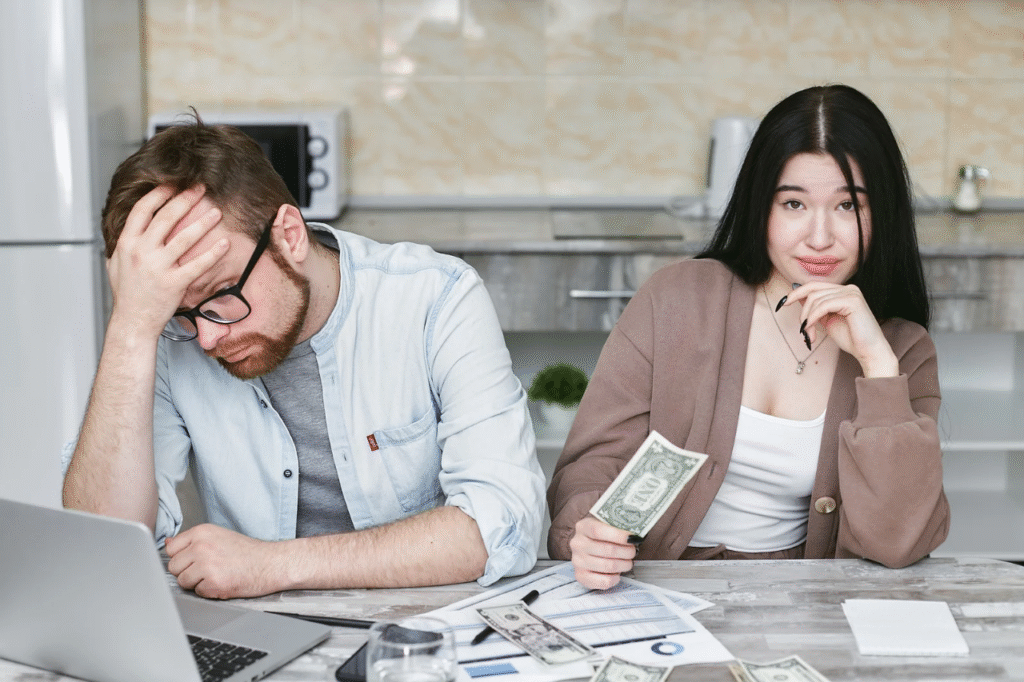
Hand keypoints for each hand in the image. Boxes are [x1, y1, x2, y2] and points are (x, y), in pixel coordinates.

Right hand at [106, 185, 227, 340]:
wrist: (132, 322)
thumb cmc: (126, 294)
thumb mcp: (116, 263)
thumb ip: (123, 243)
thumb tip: (129, 226)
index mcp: (127, 244)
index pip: (142, 210)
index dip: (159, 194)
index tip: (172, 184)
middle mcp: (142, 252)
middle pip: (166, 217)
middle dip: (185, 199)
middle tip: (200, 188)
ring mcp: (158, 267)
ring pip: (184, 238)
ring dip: (203, 222)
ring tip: (216, 212)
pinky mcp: (174, 283)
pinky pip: (198, 265)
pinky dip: (213, 253)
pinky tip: (225, 243)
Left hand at [165, 524, 283, 598]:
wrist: (270, 563)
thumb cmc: (247, 551)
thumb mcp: (218, 536)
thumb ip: (192, 541)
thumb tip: (168, 543)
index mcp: (202, 532)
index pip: (171, 549)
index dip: (182, 557)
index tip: (194, 559)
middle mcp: (201, 546)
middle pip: (174, 567)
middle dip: (187, 572)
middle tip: (208, 569)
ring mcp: (206, 565)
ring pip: (183, 581)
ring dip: (197, 583)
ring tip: (216, 575)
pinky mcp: (213, 583)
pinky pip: (197, 592)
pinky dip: (209, 591)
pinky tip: (223, 582)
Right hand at [568, 516, 636, 589]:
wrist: (588, 548)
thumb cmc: (602, 536)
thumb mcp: (607, 524)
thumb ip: (619, 526)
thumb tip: (635, 535)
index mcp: (583, 527)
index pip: (598, 531)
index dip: (618, 535)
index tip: (633, 538)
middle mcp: (578, 544)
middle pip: (607, 549)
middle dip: (627, 551)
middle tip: (634, 551)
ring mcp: (577, 561)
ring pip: (608, 566)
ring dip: (624, 564)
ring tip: (628, 562)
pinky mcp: (581, 576)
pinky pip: (604, 581)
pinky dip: (616, 578)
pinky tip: (617, 573)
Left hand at [785, 282, 898, 377]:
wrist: (869, 352)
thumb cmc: (850, 338)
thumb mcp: (826, 320)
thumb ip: (815, 308)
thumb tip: (797, 296)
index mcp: (843, 291)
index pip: (814, 286)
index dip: (796, 293)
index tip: (783, 304)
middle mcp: (849, 288)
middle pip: (813, 290)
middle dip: (801, 309)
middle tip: (800, 328)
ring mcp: (852, 293)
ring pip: (816, 299)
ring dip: (807, 319)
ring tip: (808, 335)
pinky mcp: (853, 301)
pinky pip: (823, 305)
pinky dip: (812, 317)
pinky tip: (810, 329)